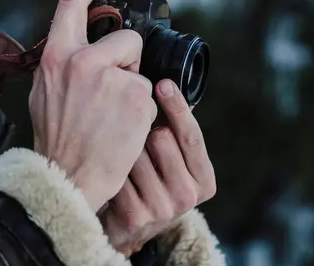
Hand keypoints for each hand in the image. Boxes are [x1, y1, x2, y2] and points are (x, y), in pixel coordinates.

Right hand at [29, 0, 157, 211]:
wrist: (69, 178)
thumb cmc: (59, 139)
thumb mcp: (47, 91)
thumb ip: (66, 64)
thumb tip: (87, 46)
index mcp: (57, 58)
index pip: (72, 4)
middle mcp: (83, 62)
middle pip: (127, 39)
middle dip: (130, 60)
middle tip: (116, 92)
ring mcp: (112, 79)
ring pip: (141, 71)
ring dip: (135, 90)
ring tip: (114, 118)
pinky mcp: (137, 97)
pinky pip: (150, 94)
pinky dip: (144, 111)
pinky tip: (125, 129)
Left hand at [100, 79, 216, 255]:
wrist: (128, 230)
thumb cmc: (152, 184)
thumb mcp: (174, 163)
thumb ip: (178, 133)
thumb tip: (172, 88)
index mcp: (205, 180)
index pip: (192, 136)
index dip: (178, 107)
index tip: (163, 84)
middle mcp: (188, 196)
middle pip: (161, 139)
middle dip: (144, 131)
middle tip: (136, 138)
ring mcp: (163, 208)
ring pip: (135, 153)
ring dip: (124, 149)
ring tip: (122, 160)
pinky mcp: (136, 215)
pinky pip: (117, 171)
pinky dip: (108, 168)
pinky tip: (109, 176)